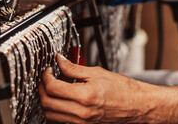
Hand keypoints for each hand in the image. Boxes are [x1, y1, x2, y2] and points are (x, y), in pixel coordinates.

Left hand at [39, 54, 153, 122]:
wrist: (136, 105)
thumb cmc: (122, 89)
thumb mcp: (97, 72)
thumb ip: (74, 67)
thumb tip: (60, 60)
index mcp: (85, 96)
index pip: (53, 88)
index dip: (46, 76)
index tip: (49, 69)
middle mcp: (81, 113)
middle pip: (47, 103)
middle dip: (41, 88)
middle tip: (46, 78)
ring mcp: (81, 122)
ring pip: (50, 115)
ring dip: (46, 100)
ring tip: (53, 88)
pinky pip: (60, 120)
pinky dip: (55, 110)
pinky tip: (60, 99)